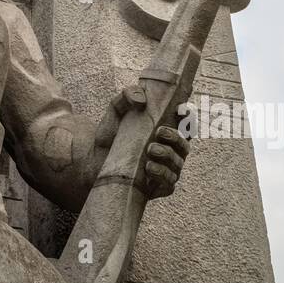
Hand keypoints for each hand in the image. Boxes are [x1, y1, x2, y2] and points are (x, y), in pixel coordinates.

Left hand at [94, 85, 189, 199]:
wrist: (94, 162)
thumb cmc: (110, 135)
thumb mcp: (115, 112)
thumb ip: (126, 96)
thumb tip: (142, 100)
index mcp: (165, 130)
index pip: (186, 122)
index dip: (189, 115)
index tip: (180, 110)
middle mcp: (170, 149)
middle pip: (185, 144)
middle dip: (176, 137)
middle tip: (159, 131)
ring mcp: (167, 168)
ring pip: (177, 162)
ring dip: (167, 155)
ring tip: (150, 150)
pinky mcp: (160, 186)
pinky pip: (168, 181)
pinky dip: (161, 174)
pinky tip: (148, 168)